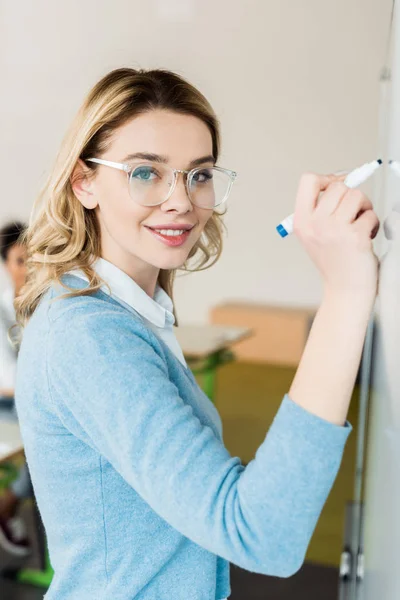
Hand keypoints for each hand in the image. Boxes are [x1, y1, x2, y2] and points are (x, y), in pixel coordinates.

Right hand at [293, 172, 379, 300]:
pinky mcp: (356, 237)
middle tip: (353, 213)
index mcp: (302, 222)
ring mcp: (335, 231)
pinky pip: (370, 214)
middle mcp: (315, 225)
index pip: (308, 181)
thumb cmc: (334, 260)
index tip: (336, 187)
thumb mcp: (315, 234)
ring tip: (360, 224)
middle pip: (338, 186)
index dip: (326, 178)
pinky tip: (366, 238)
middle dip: (351, 196)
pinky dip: (373, 224)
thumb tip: (342, 178)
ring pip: (356, 195)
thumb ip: (322, 207)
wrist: (345, 289)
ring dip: (364, 207)